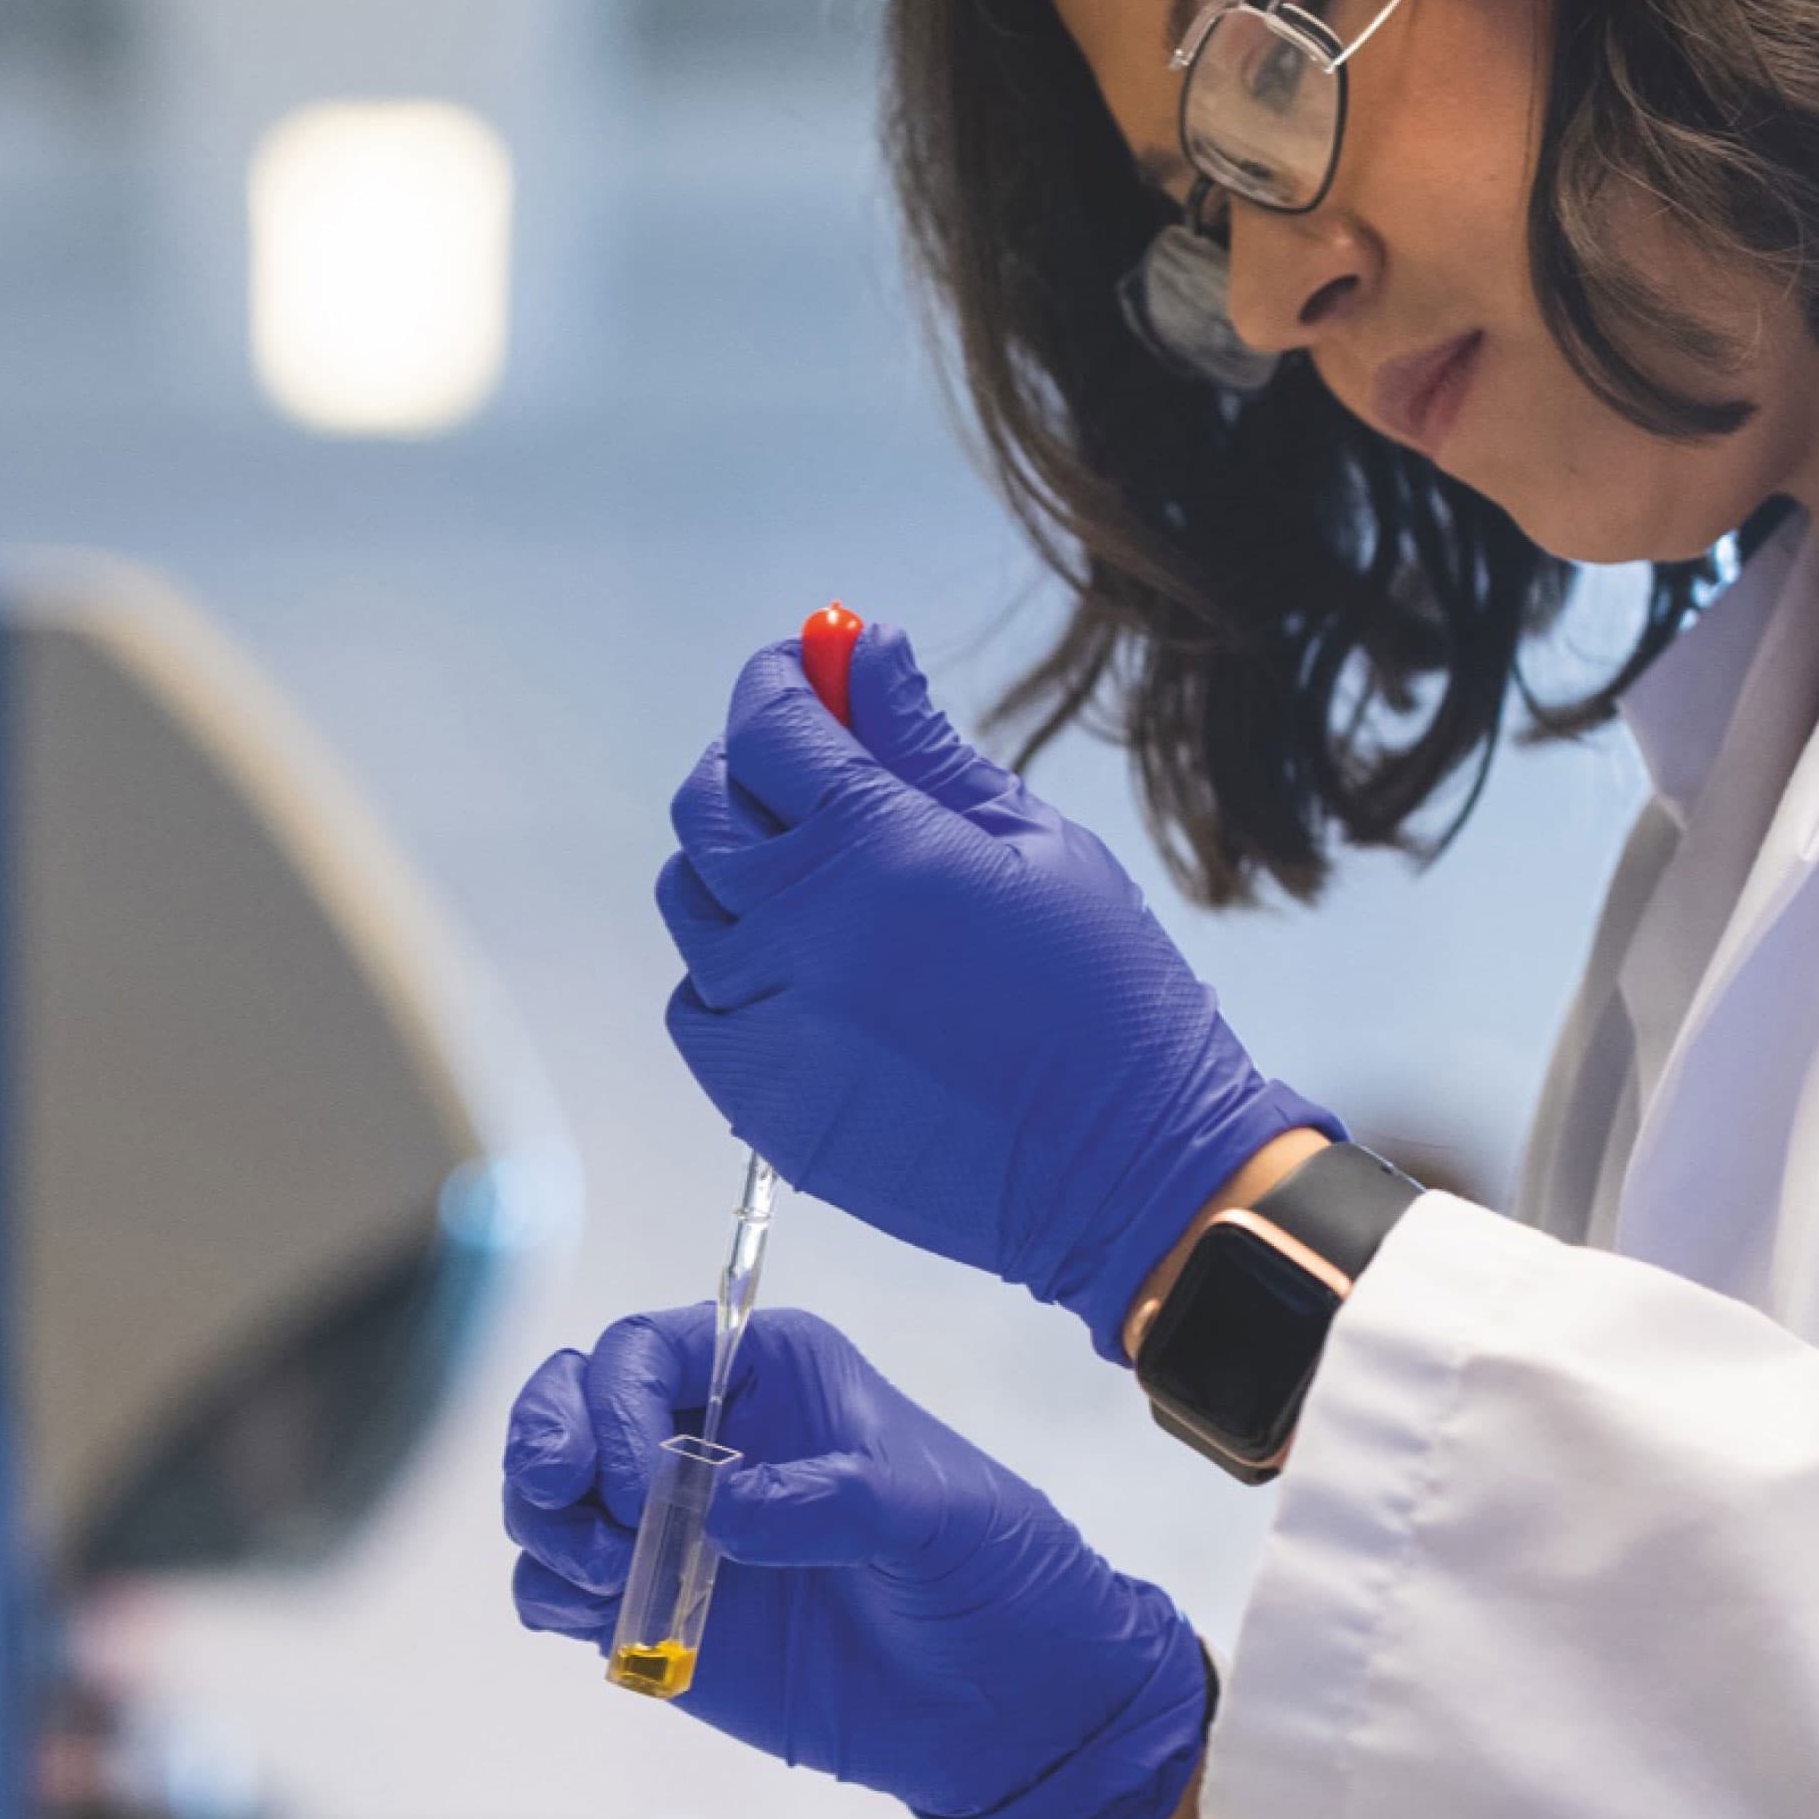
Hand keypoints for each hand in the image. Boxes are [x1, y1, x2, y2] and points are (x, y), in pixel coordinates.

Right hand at [504, 1306, 1208, 1818]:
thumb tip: (719, 1510)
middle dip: (544, 1435)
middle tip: (558, 1492)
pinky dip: (552, 1593)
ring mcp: (674, 1525)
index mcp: (771, 1374)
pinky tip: (607, 1614)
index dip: (616, 1397)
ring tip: (603, 1571)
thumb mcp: (936, 1515)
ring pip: (548, 1490)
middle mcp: (707, 1434)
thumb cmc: (991, 1570)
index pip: (645, 1347)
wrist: (1006, 1701)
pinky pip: (557, 1585)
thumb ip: (833, 1499)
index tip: (639, 1476)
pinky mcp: (656, 1609)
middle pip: (572, 1400)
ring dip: (543, 1522)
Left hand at [658, 627, 1339, 1355]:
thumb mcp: (1033, 842)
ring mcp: (769, 1024)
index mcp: (874, 848)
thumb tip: (864, 648)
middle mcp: (798, 933)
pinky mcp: (761, 1102)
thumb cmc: (1106, 995)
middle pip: (706, 808)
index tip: (804, 664)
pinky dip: (734, 970)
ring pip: (692, 905)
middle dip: (749, 764)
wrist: (1127, 1170)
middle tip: (810, 765)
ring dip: (736, 869)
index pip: (770, 727)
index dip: (781, 678)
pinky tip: (809, 971)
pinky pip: (701, 1004)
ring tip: (820, 878)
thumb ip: (927, 744)